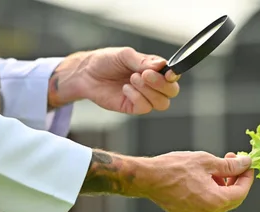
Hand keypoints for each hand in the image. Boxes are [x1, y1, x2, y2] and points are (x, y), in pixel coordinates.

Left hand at [47, 47, 180, 113]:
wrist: (86, 74)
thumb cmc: (106, 61)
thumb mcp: (125, 55)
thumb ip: (143, 61)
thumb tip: (162, 65)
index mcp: (154, 69)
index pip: (173, 75)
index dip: (174, 75)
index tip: (168, 73)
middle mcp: (152, 84)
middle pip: (172, 91)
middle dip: (161, 84)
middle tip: (145, 75)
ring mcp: (144, 97)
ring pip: (162, 103)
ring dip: (148, 91)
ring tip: (132, 79)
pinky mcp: (133, 107)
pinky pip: (145, 107)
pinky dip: (137, 97)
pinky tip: (125, 89)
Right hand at [139, 151, 254, 211]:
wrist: (148, 178)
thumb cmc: (176, 167)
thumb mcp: (207, 161)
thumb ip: (230, 165)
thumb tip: (246, 163)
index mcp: (215, 201)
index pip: (241, 192)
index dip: (247, 177)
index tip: (246, 164)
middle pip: (231, 199)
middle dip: (235, 180)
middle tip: (232, 161)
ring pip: (219, 203)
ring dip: (222, 186)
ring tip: (215, 168)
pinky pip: (207, 206)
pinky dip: (211, 193)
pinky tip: (204, 179)